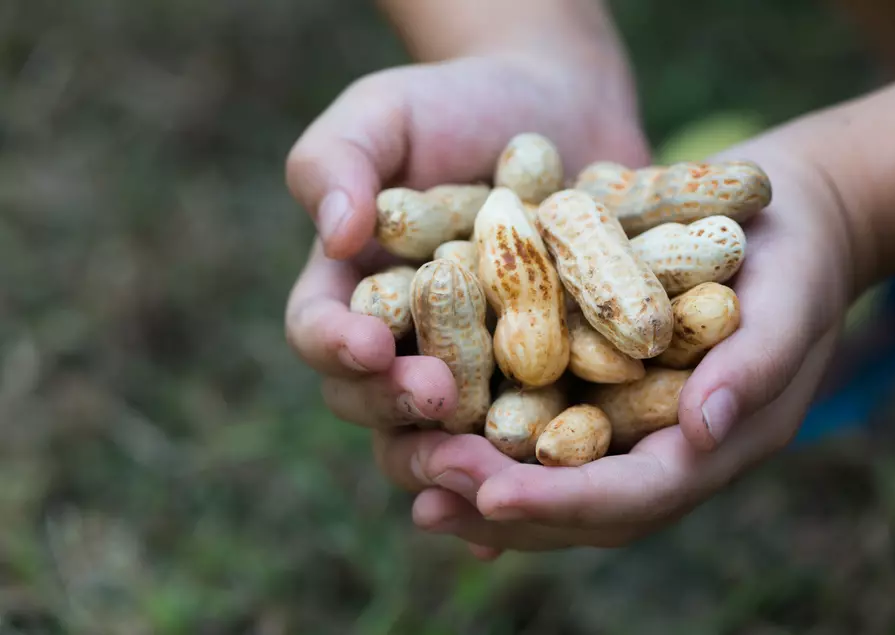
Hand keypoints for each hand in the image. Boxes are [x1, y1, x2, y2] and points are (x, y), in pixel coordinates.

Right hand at [284, 53, 648, 431]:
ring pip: (454, 433)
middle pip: (378, 402)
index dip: (336, 347)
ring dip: (467, 452)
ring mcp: (475, 367)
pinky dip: (546, 449)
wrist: (555, 106)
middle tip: (437, 400)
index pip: (319, 332)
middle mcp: (406, 343)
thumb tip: (333, 234)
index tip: (370, 344)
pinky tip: (564, 463)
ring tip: (498, 454)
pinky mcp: (543, 374)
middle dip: (401, 410)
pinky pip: (540, 421)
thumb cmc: (454, 102)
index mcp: (350, 292)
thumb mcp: (385, 113)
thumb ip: (338, 161)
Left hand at [373, 138, 863, 558]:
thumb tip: (702, 432)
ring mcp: (622, 417)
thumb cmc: (798, 260)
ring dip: (476, 476)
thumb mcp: (791, 302)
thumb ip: (755, 368)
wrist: (784, 222)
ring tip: (408, 468)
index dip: (562, 501)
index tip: (492, 493)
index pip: (632, 496)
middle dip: (499, 502)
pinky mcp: (594, 376)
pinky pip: (533, 412)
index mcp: (709, 447)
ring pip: (543, 468)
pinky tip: (425, 418)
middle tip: (425, 494)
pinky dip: (481, 422)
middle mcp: (656, 447)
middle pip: (574, 502)